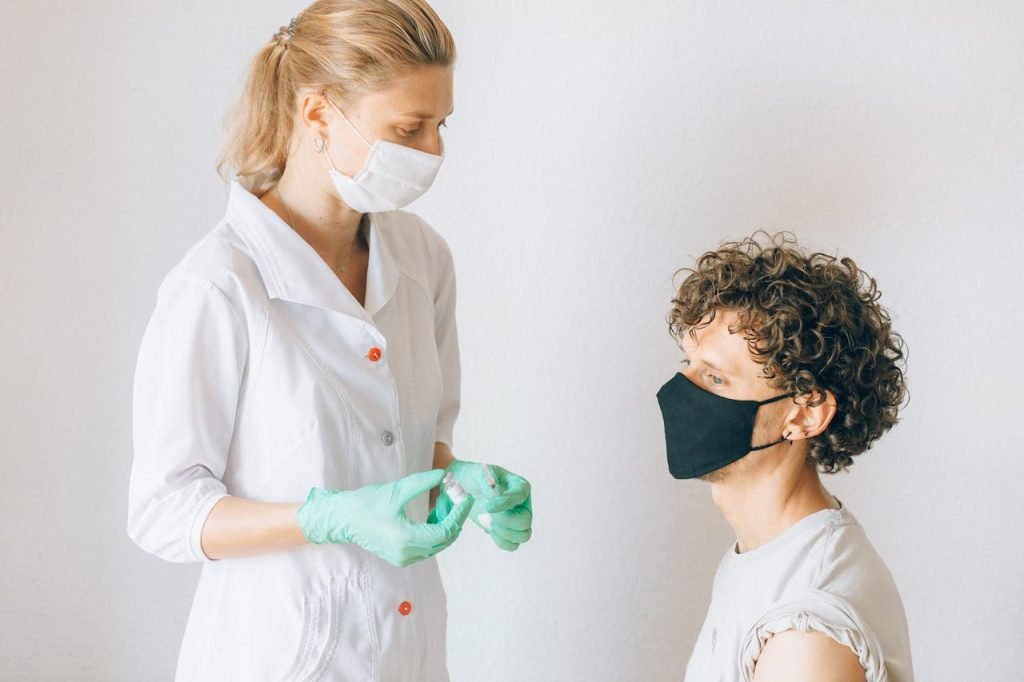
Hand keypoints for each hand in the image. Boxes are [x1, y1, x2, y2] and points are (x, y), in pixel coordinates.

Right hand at [297, 470, 472, 566]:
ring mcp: (404, 558)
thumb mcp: (396, 490)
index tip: (465, 498)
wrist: (344, 519)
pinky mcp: (401, 557)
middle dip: (455, 519)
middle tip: (458, 499)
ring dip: (446, 526)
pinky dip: (435, 533)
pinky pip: (426, 547)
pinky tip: (434, 516)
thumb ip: (421, 483)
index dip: (458, 515)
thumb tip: (443, 475)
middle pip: (444, 540)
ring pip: (437, 545)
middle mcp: (406, 553)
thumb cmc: (366, 504)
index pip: (444, 531)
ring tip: (447, 505)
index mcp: (406, 538)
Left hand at [435, 460, 531, 551]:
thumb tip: (494, 498)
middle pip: (525, 521)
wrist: (464, 486)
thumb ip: (487, 483)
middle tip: (490, 516)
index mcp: (519, 486)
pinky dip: (502, 541)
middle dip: (506, 522)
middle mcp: (522, 504)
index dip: (505, 504)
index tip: (488, 507)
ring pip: (522, 536)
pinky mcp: (507, 530)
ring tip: (490, 523)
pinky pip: (512, 544)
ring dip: (505, 533)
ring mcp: (516, 519)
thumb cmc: (474, 476)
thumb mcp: (479, 473)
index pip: (520, 496)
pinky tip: (490, 530)